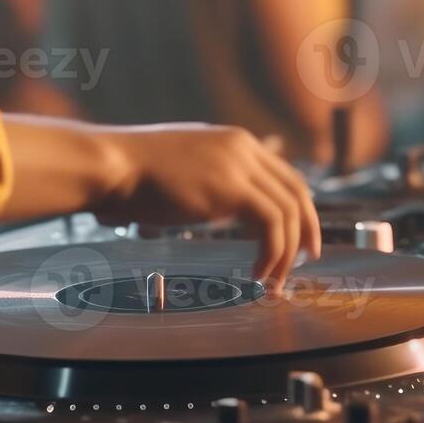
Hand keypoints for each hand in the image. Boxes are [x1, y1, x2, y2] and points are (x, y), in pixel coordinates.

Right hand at [93, 123, 321, 283]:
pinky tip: (256, 274)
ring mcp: (240, 166)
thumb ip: (207, 179)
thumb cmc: (132, 174)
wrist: (113, 166)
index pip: (284, 174)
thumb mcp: (182, 167)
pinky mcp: (233, 189)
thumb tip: (213, 205)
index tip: (302, 235)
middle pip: (296, 190)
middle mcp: (244, 147)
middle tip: (310, 257)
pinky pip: (273, 225)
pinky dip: (272, 254)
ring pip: (289, 212)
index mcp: (234, 141)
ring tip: (273, 281)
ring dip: (287, 252)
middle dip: (308, 228)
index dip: (299, 207)